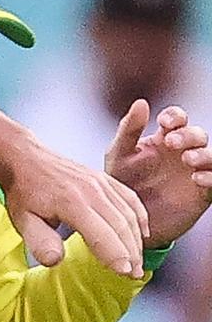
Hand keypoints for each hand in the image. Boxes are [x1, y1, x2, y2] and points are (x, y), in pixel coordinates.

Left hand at [0, 106, 147, 276]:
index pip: (101, 234)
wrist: (24, 159)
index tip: (125, 274)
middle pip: (120, 225)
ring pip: (128, 213)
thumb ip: (39, 242)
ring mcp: (101, 182)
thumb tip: (54, 261)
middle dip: (131, 253)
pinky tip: (142, 234)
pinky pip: (130, 199)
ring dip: (136, 239)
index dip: (115, 255)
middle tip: (135, 275)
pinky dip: (140, 217)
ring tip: (137, 263)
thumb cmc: (23, 193)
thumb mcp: (22, 220)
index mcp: (71, 202)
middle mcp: (91, 190)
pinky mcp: (104, 178)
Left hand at [105, 101, 211, 247]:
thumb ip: (129, 129)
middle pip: (196, 134)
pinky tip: (197, 178)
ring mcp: (194, 171)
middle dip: (188, 135)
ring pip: (211, 155)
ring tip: (188, 159)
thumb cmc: (121, 182)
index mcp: (162, 139)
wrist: (125, 219)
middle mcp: (182, 152)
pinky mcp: (201, 193)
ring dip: (204, 154)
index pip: (177, 118)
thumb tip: (141, 102)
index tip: (164, 123)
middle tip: (171, 143)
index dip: (175, 116)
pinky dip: (211, 176)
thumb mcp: (119, 155)